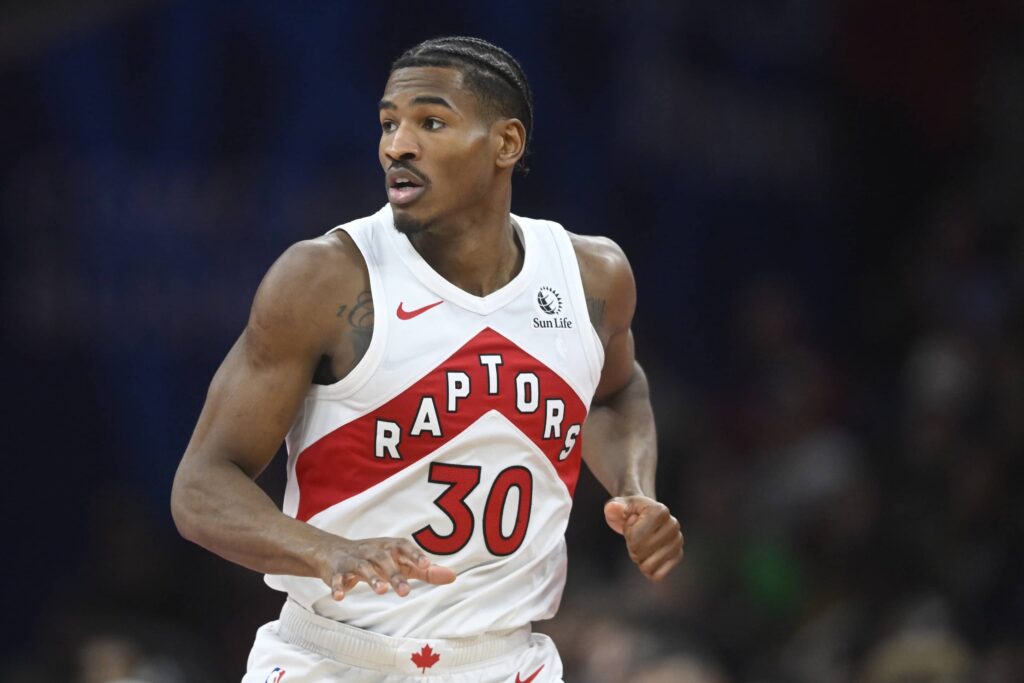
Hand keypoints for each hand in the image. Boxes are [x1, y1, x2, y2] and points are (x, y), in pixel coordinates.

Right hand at [314, 537, 456, 600]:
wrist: (332, 551)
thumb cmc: (375, 558)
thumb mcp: (399, 562)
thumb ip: (424, 571)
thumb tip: (453, 576)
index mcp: (388, 547)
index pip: (403, 547)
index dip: (414, 555)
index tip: (426, 565)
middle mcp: (371, 551)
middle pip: (383, 559)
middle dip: (394, 574)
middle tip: (405, 592)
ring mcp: (352, 560)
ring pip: (362, 566)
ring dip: (371, 578)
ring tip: (381, 591)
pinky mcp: (335, 571)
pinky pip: (336, 578)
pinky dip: (337, 586)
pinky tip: (340, 597)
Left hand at [604, 496, 682, 581]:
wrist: (641, 515)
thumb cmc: (628, 511)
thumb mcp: (617, 505)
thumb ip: (614, 506)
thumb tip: (613, 507)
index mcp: (660, 511)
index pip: (636, 539)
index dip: (629, 533)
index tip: (632, 522)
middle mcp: (673, 525)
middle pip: (639, 553)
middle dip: (632, 547)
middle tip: (635, 536)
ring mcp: (677, 541)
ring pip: (648, 567)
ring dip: (639, 558)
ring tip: (642, 544)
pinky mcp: (677, 556)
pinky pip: (657, 576)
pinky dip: (648, 570)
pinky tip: (649, 556)